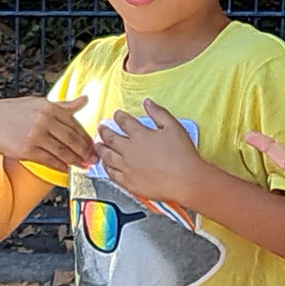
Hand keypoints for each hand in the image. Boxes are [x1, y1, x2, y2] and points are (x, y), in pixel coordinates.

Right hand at [0, 95, 93, 176]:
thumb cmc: (17, 112)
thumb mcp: (40, 104)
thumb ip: (64, 105)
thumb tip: (86, 99)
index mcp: (50, 107)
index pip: (75, 125)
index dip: (87, 138)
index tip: (94, 147)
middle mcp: (44, 120)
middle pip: (72, 139)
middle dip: (86, 151)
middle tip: (94, 159)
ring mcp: (35, 135)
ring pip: (62, 151)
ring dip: (75, 161)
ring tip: (83, 166)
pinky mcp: (27, 149)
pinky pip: (49, 160)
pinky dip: (60, 166)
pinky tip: (66, 168)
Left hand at [92, 105, 210, 210]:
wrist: (186, 180)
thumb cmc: (182, 155)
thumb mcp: (174, 127)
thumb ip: (158, 113)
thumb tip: (147, 103)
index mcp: (140, 135)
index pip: (124, 122)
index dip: (119, 117)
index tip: (117, 115)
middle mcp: (130, 151)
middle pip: (111, 138)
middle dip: (104, 131)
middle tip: (101, 128)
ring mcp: (127, 167)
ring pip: (107, 156)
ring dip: (101, 149)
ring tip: (98, 145)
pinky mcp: (129, 183)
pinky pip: (112, 174)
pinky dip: (107, 168)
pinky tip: (106, 165)